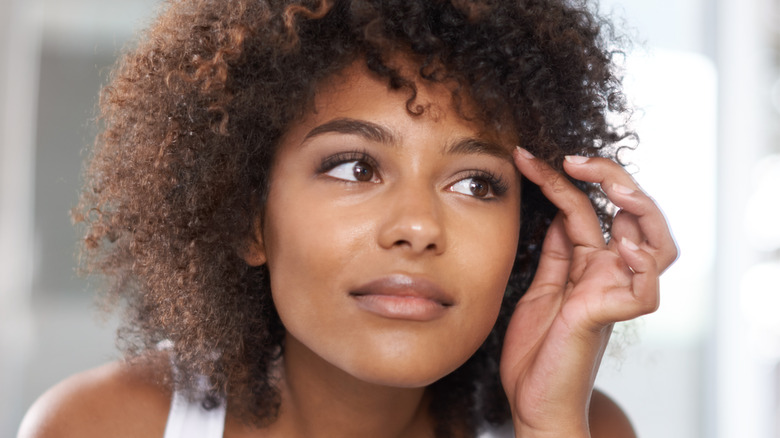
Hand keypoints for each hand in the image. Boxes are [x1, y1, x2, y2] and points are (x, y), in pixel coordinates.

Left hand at [500, 148, 677, 436]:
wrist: (532, 401)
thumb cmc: (536, 351)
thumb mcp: (540, 287)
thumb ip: (554, 253)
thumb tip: (557, 211)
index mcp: (588, 264)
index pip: (585, 208)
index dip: (561, 179)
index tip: (526, 157)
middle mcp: (607, 274)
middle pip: (634, 215)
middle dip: (612, 179)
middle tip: (575, 159)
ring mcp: (612, 293)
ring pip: (657, 244)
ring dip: (639, 210)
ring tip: (612, 188)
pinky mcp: (609, 317)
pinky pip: (644, 289)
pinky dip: (640, 265)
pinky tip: (620, 246)